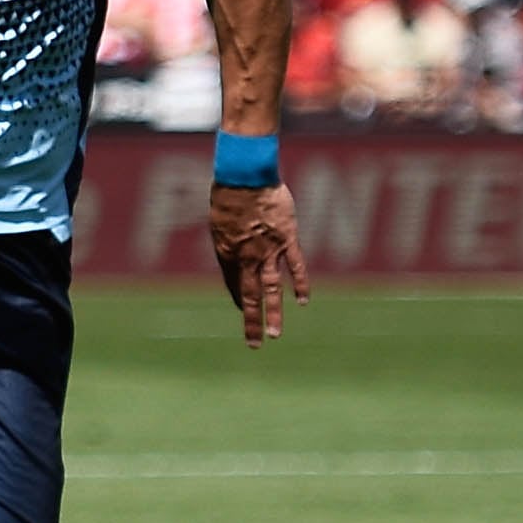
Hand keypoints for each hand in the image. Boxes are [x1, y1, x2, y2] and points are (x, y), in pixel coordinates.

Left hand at [207, 182, 309, 346]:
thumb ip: (230, 236)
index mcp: (227, 252)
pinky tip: (302, 301)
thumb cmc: (227, 194)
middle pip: (249, 295)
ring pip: (271, 289)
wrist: (243, 178)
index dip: (238, 299)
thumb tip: (235, 241)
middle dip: (251, 321)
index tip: (243, 311)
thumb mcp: (220, 220)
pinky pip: (295, 266)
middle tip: (254, 344)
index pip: (233, 284)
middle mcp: (246, 257)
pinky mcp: (286, 240)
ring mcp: (267, 251)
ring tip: (274, 336)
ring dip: (273, 313)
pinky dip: (300, 283)